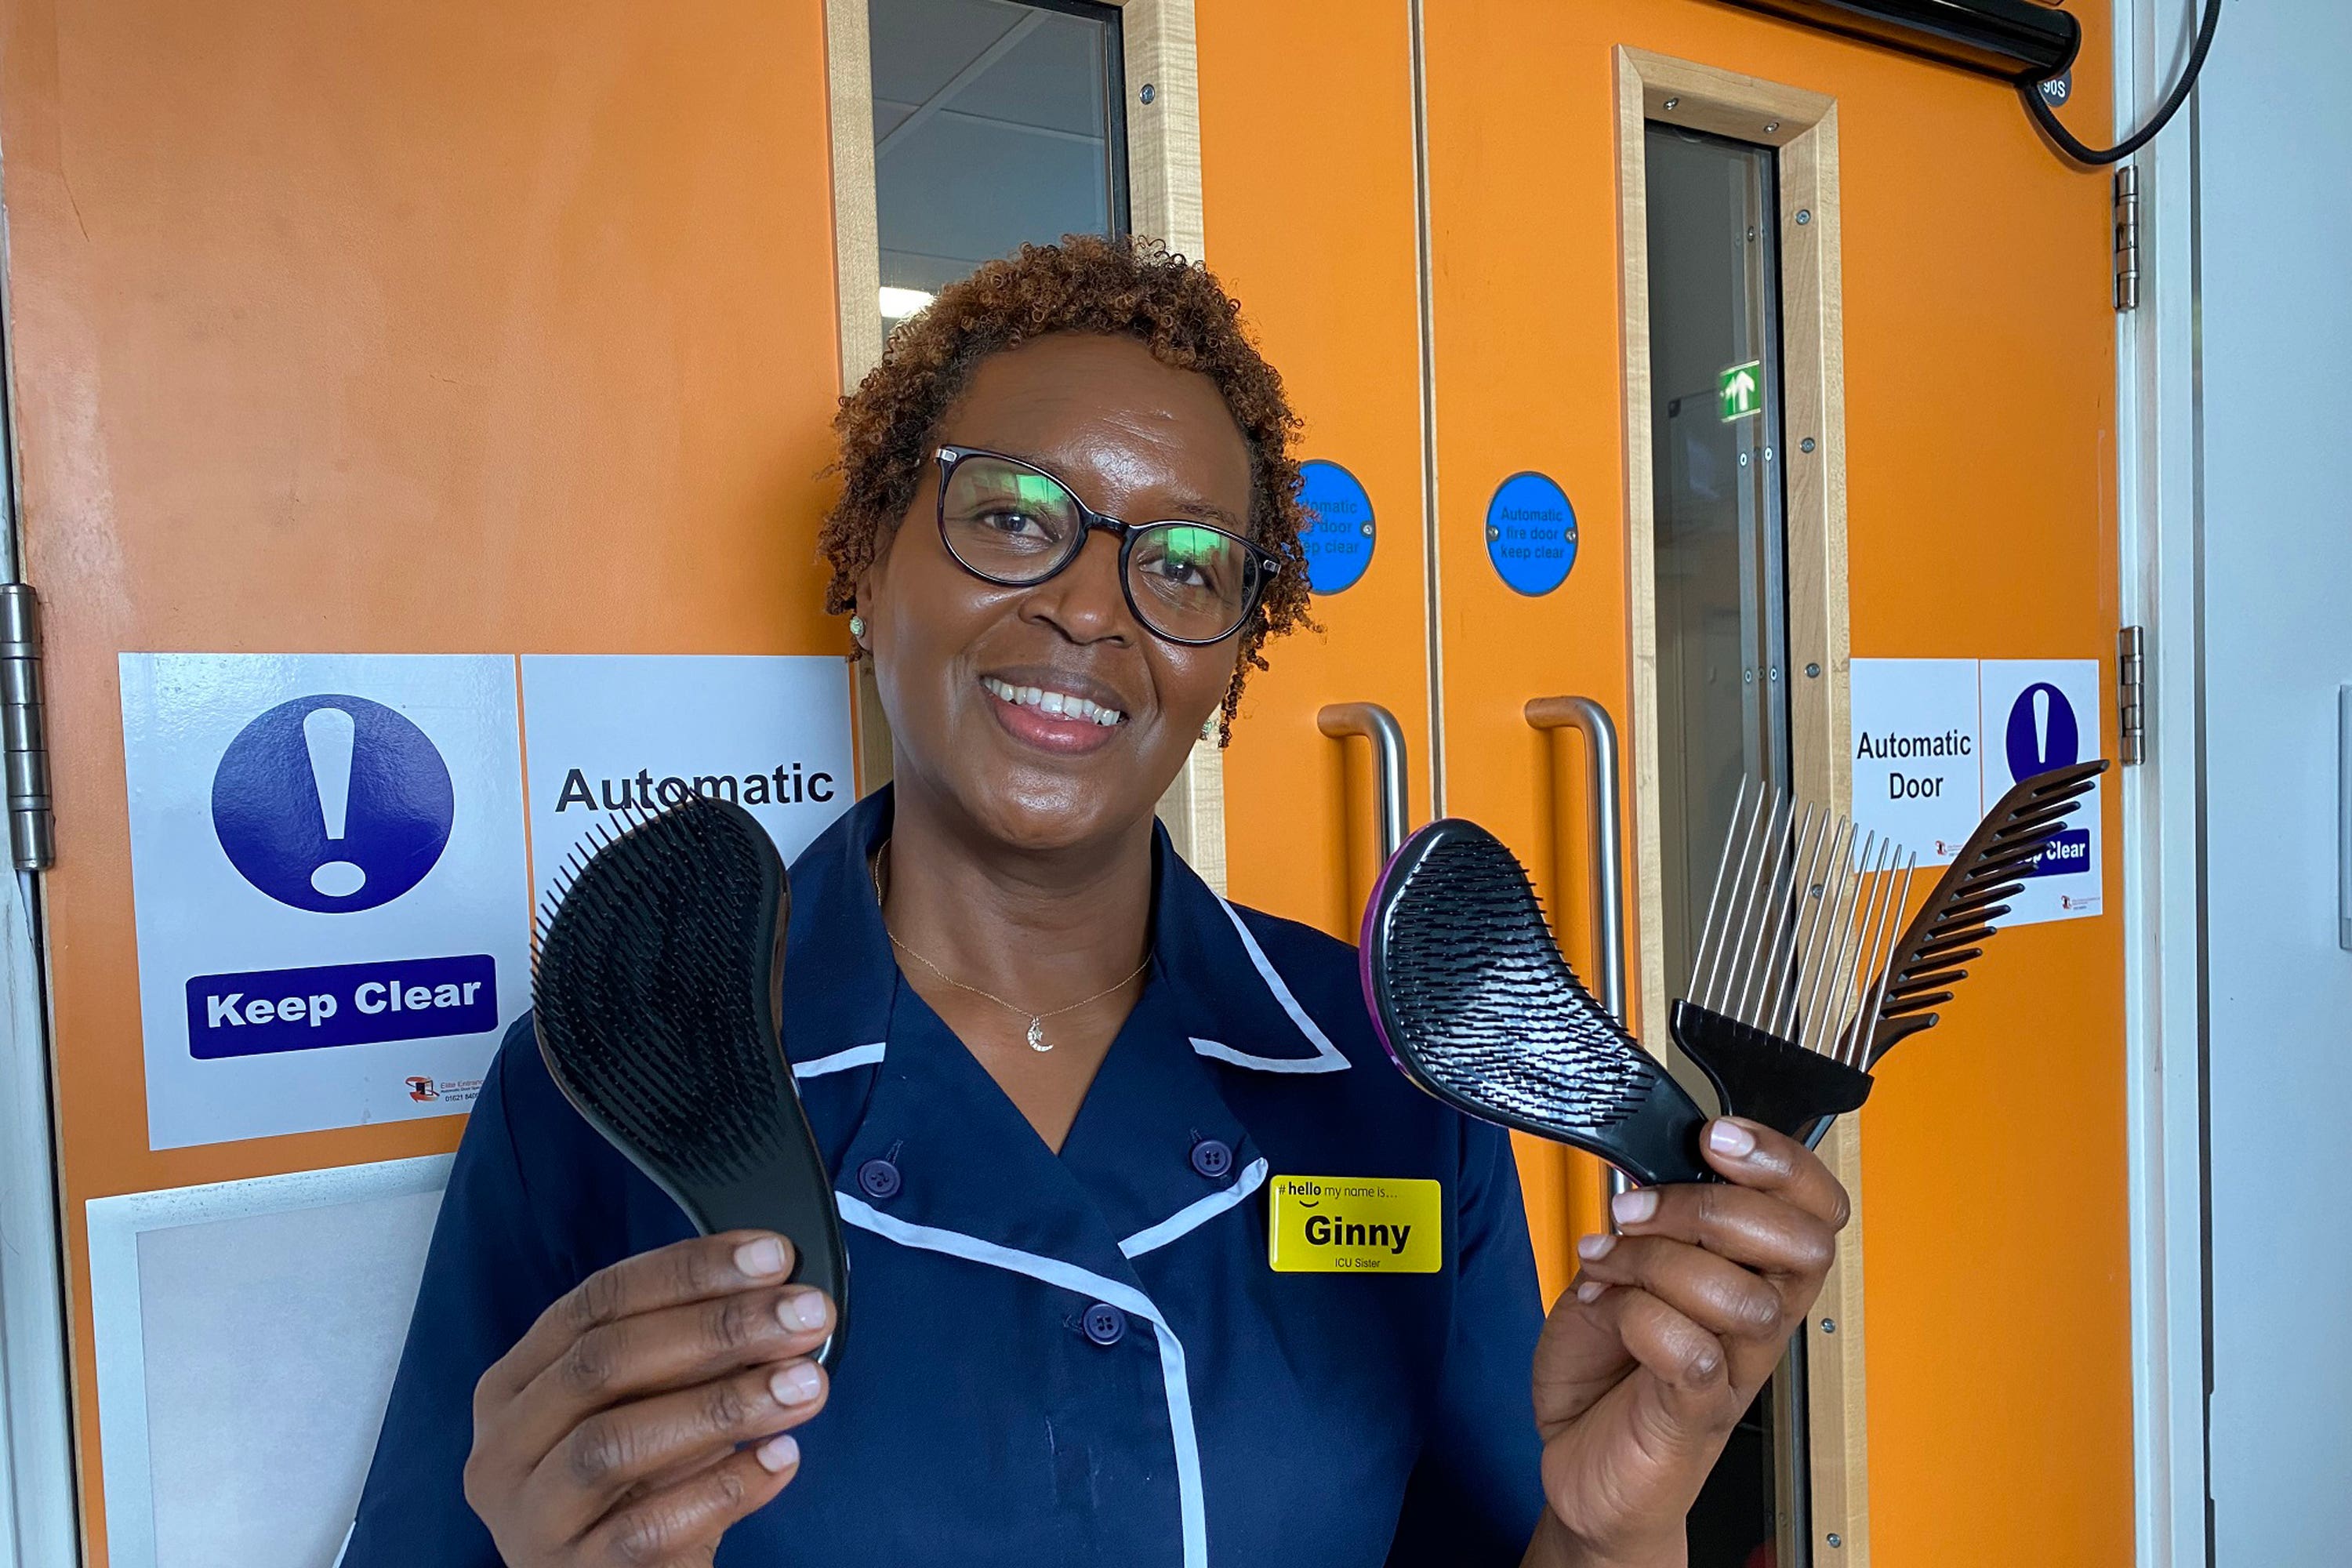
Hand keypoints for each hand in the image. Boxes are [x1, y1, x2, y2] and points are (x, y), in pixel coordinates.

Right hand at [463, 1232, 835, 1566]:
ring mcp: (529, 1518)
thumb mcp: (651, 1407)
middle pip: (603, 1362)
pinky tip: (781, 1460)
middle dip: (717, 1328)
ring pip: (614, 1444)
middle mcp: (503, 1447)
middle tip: (805, 1315)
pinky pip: (645, 1529)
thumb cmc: (636, 1486)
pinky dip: (721, 1490)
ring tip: (805, 1384)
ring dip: (723, 1405)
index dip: (688, 1271)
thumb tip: (778, 1295)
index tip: (773, 1258)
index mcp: (515, 1383)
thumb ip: (690, 1354)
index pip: (597, 1301)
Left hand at [1528, 1119, 1846, 1567]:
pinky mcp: (1694, 1417)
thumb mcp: (1615, 1273)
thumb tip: (1644, 1180)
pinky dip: (1640, 1319)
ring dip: (1659, 1262)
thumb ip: (1640, 1227)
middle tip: (1640, 1208)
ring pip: (1743, 1296)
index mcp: (1751, 1276)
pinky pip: (1692, 1353)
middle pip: (1804, 1245)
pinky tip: (1607, 1313)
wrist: (1580, 1469)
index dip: (1784, 1162)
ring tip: (1606, 1262)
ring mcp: (1732, 1371)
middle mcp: (1756, 1324)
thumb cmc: (1605, 1372)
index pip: (1817, 1210)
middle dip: (1718, 1206)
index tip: (1716, 1135)